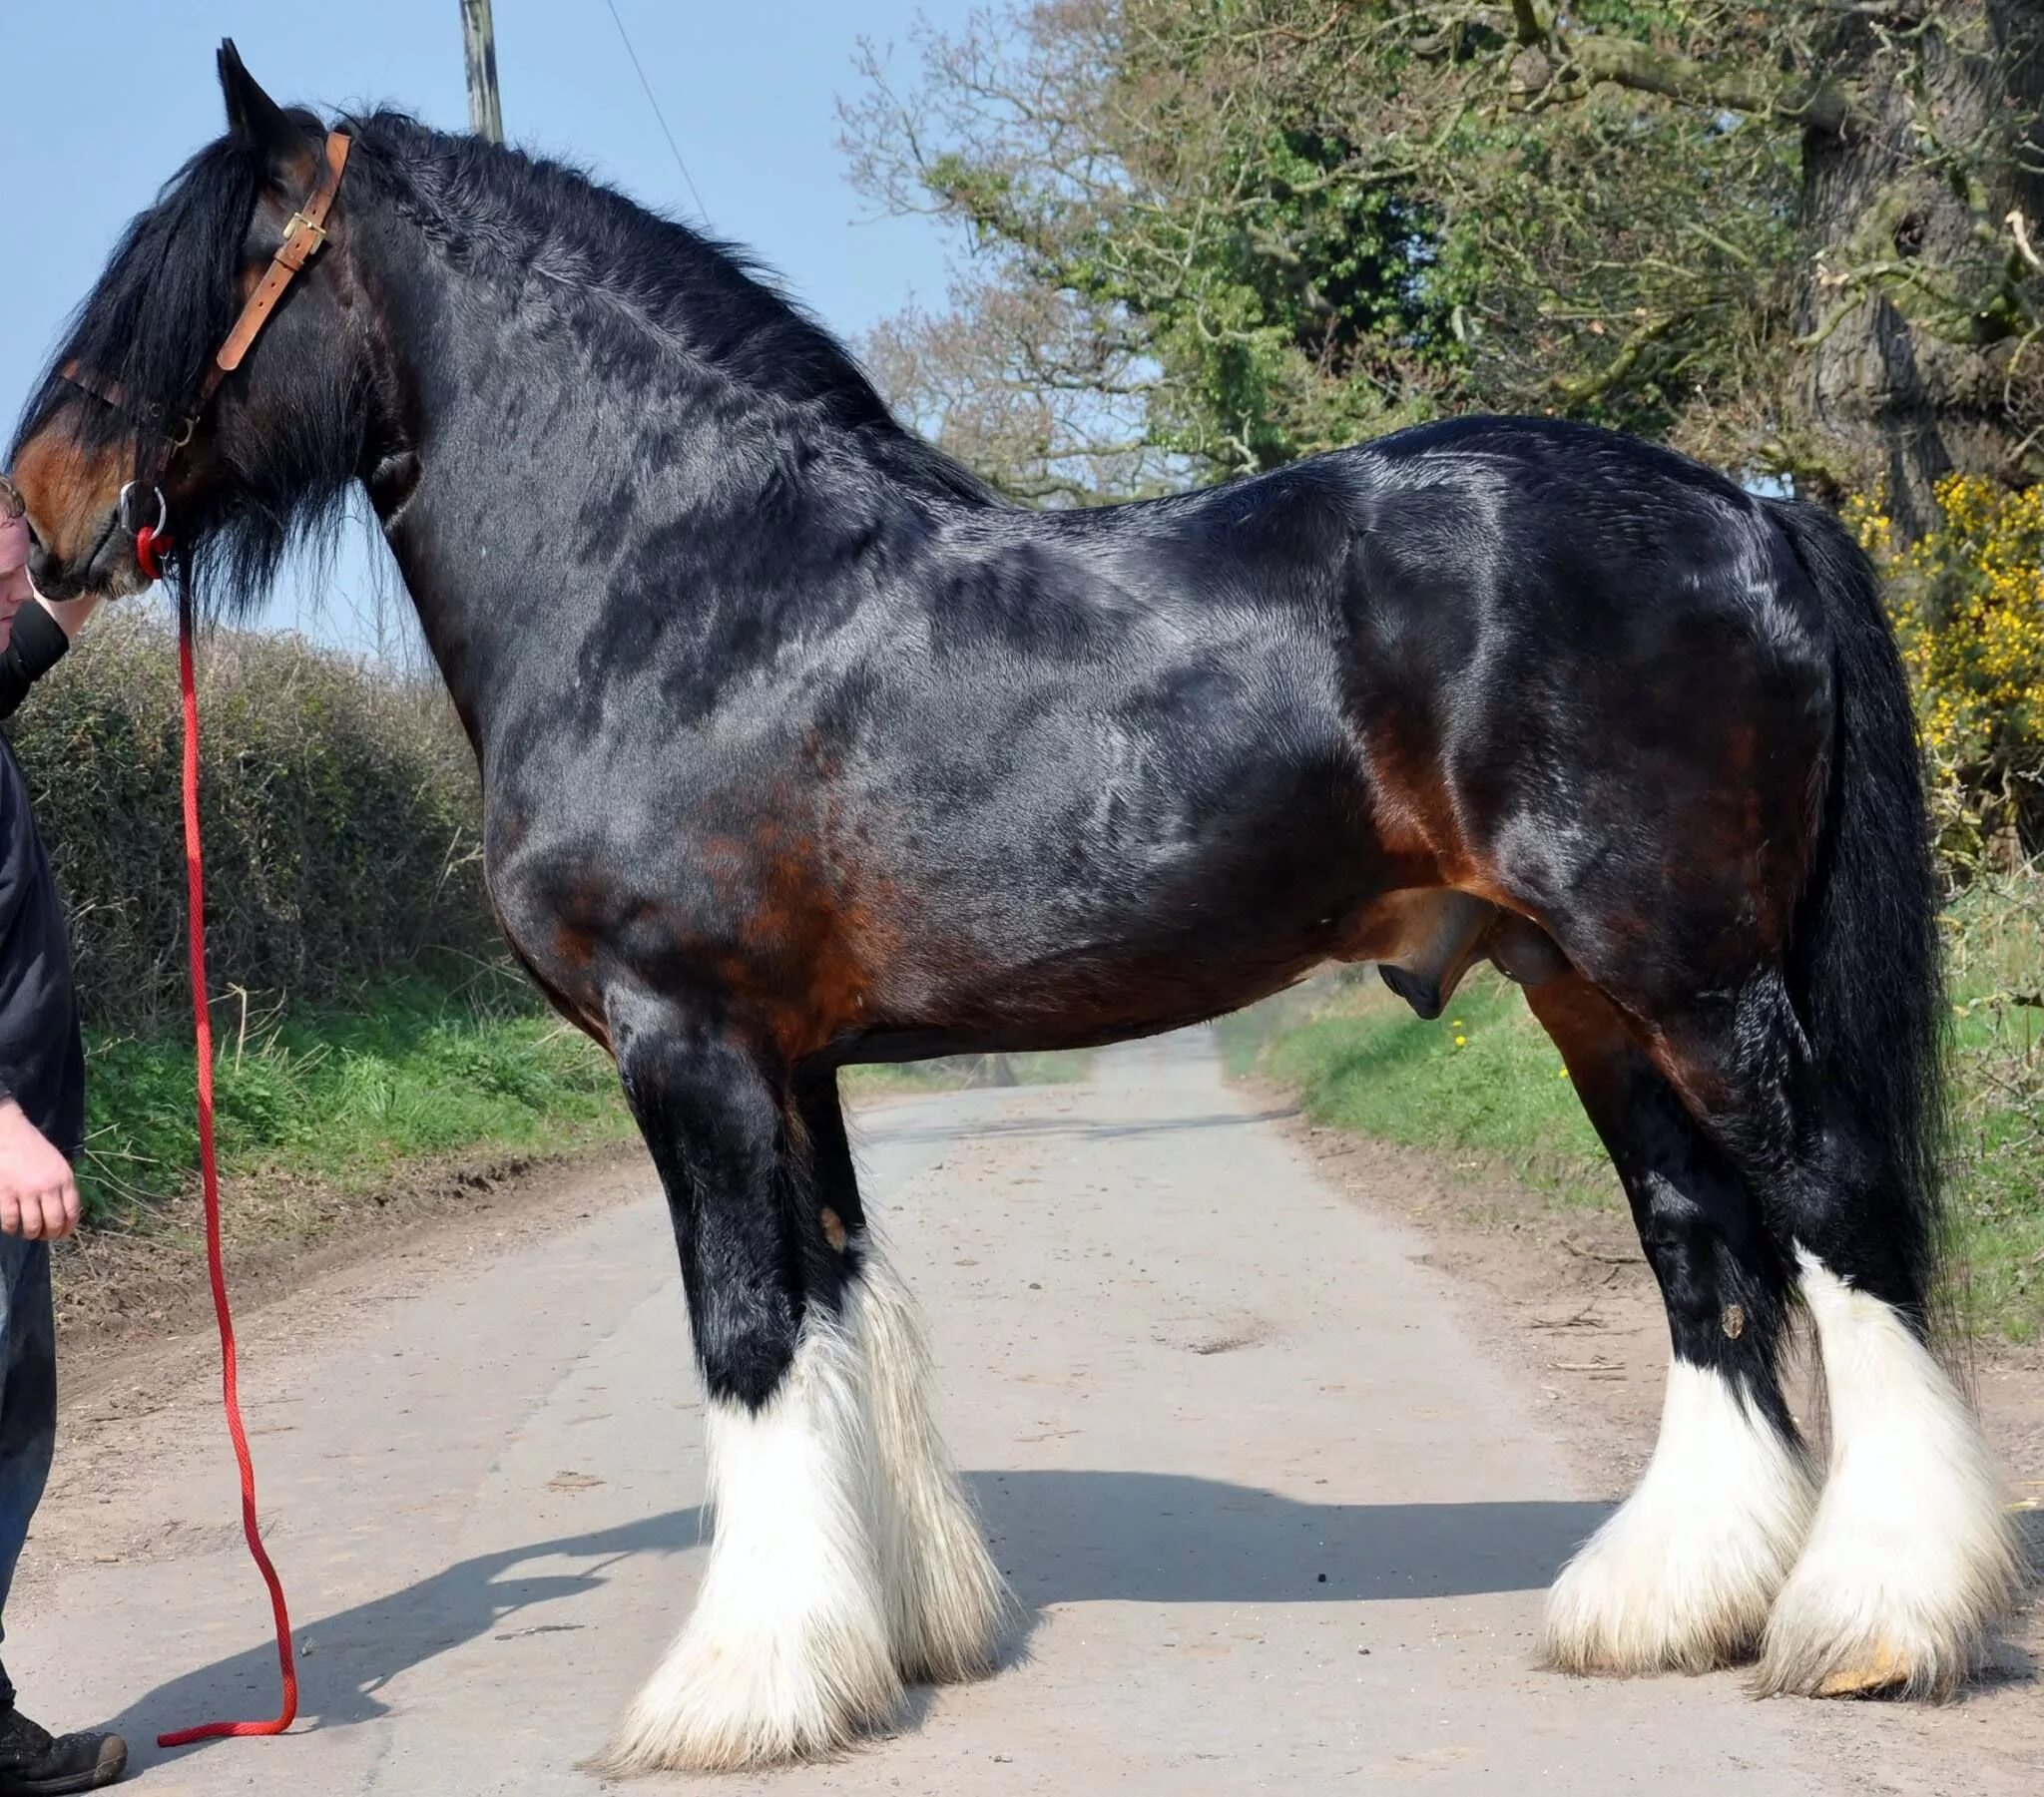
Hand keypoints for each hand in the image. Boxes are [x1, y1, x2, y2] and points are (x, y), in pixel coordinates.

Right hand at [0, 1100, 79, 1239]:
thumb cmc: (34, 1149)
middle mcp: (48, 1188)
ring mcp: (26, 1192)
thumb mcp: (58, 1165)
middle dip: (50, 1235)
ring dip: (31, 1234)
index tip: (63, 1234)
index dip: (68, 1228)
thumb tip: (65, 1213)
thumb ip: (62, 1186)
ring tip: (28, 1233)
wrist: (10, 1134)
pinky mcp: (5, 1194)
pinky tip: (12, 1227)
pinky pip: (10, 1221)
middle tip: (44, 1236)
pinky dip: (11, 1229)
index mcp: (65, 1180)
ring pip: (32, 1226)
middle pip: (54, 1223)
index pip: (73, 1212)